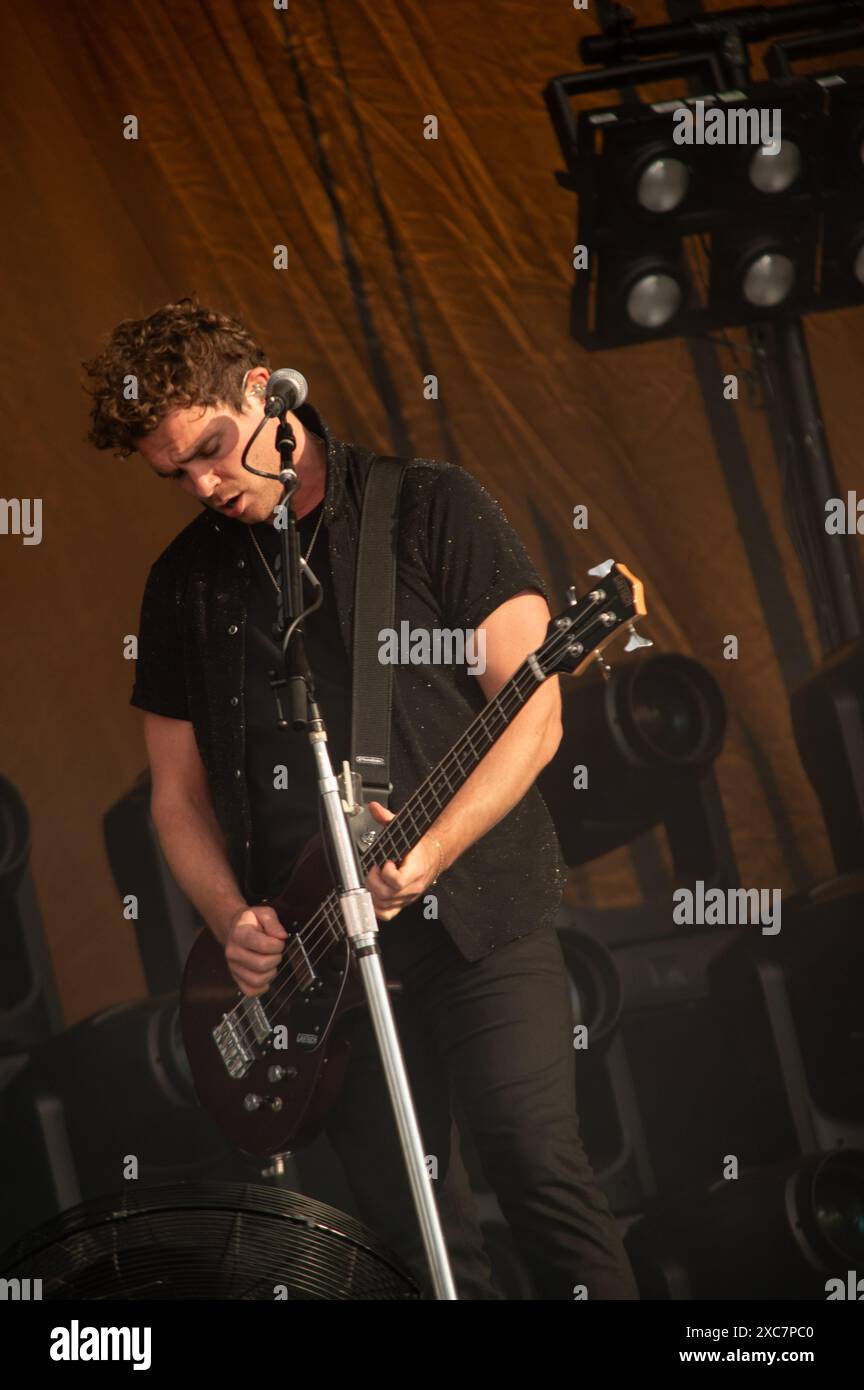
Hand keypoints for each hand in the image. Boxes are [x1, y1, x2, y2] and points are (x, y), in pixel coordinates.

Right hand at [225, 903, 287, 996]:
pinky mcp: (236, 978)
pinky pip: (250, 991)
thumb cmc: (252, 921)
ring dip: (271, 973)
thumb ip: (273, 922)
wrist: (235, 928)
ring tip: (271, 962)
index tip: (278, 941)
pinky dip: (262, 988)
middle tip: (276, 952)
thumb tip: (282, 936)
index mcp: (239, 933)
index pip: (263, 945)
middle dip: (276, 958)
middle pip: (261, 965)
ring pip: (256, 980)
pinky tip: (266, 976)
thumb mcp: (264, 913)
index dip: (277, 945)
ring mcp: (233, 967)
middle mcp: (233, 952)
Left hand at [363, 801, 441, 920]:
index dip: (385, 873)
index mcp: (416, 868)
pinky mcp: (403, 902)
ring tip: (371, 880)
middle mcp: (413, 885)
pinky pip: (388, 914)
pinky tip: (372, 896)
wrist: (434, 855)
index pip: (397, 881)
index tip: (383, 862)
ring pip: (385, 905)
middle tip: (372, 870)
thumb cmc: (419, 845)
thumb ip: (387, 818)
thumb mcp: (403, 829)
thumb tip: (374, 808)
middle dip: (374, 882)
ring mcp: (408, 896)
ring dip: (373, 893)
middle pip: (388, 895)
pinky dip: (376, 908)